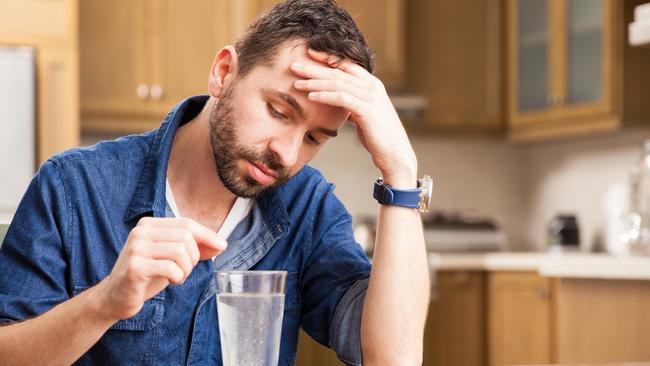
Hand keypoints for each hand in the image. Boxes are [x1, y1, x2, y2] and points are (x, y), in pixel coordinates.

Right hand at [94, 217, 226, 320]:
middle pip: (186, 236)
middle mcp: (141, 231)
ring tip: (178, 277)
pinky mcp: (135, 266)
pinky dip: (178, 277)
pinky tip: (171, 282)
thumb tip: (221, 244)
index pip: (186, 223)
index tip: (222, 246)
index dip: (207, 235)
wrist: (115, 297)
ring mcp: (136, 248)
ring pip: (181, 251)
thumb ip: (193, 248)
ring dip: (186, 269)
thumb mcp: (171, 257)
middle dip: (194, 257)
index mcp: (149, 224)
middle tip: (185, 270)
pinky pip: (170, 268)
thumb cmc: (147, 275)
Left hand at [291, 49, 417, 187]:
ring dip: (315, 82)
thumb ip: (353, 104)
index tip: (308, 54)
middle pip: (338, 72)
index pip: (346, 65)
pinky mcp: (368, 110)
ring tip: (297, 83)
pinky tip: (311, 96)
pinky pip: (342, 99)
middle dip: (315, 68)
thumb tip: (339, 102)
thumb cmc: (378, 136)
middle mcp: (373, 86)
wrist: (395, 154)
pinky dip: (325, 96)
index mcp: (372, 84)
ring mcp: (371, 97)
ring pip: (338, 84)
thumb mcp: (364, 115)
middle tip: (294, 65)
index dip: (327, 58)